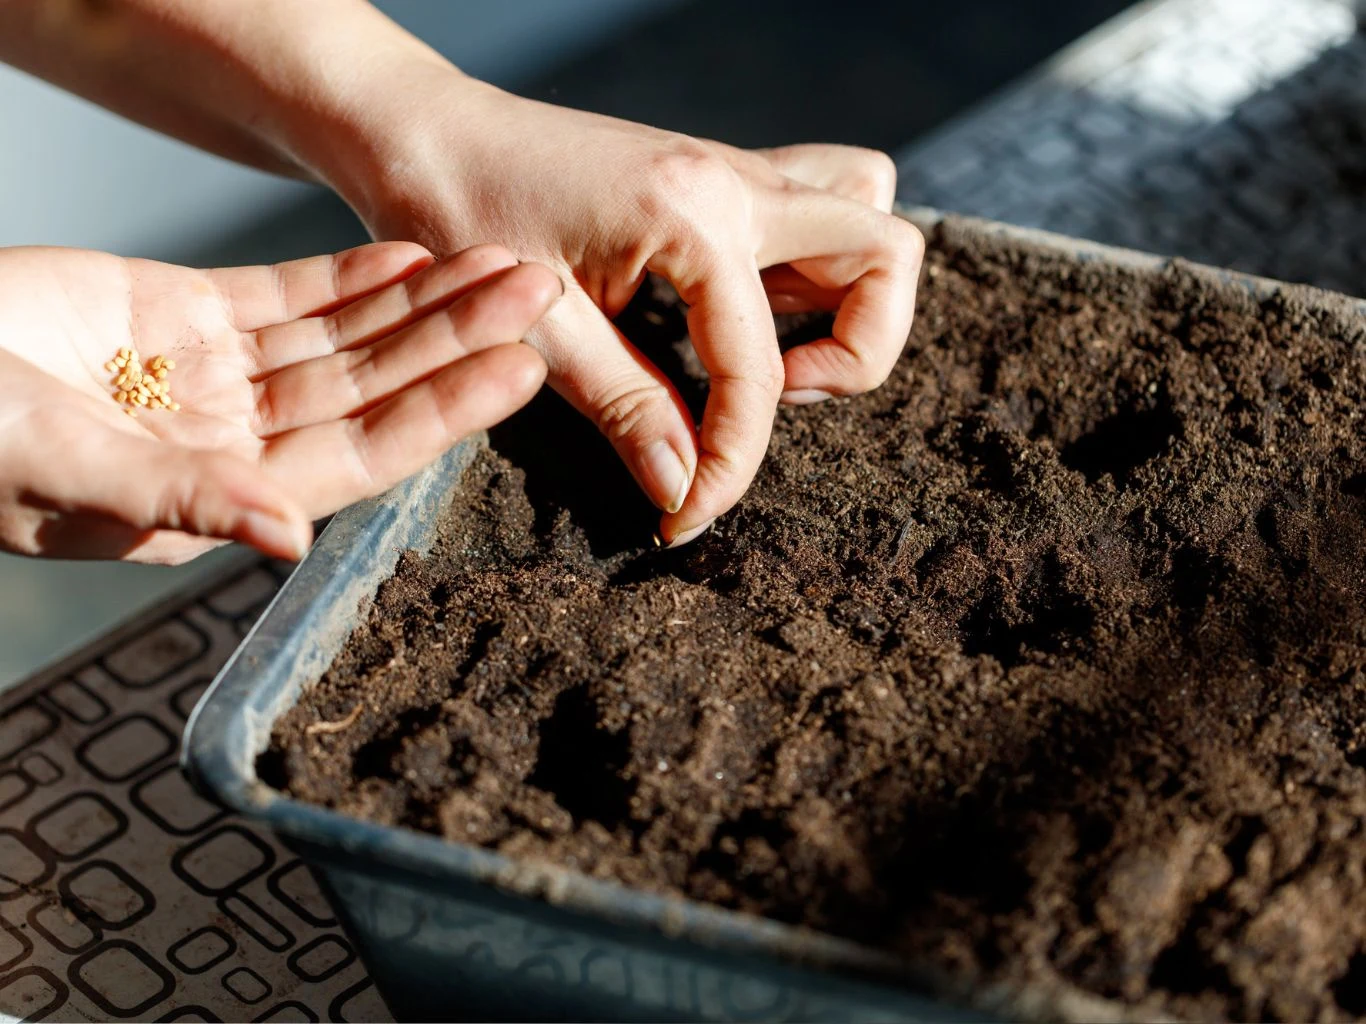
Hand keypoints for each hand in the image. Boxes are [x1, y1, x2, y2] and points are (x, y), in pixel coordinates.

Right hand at [0, 242, 559, 562]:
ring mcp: (215, 378)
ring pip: (344, 340)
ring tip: (500, 263)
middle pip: (374, 389)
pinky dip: (346, 277)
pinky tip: (411, 255)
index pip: (361, 454)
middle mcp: (234, 442)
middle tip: (543, 293)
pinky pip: (286, 299)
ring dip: (424, 304)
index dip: (445, 412)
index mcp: (218, 497)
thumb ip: (180, 500)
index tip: (523, 368)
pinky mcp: (183, 316)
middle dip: (459, 342)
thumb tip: (286, 538)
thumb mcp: (64, 472)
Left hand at [338, 82, 924, 544]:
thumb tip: (685, 488)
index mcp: (692, 216)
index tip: (689, 514)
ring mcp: (734, 168)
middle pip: (886, 254)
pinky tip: (745, 311)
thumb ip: (627, 407)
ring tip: (772, 351)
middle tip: (771, 400)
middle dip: (857, 353)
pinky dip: (815, 262)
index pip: (758, 368)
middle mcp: (734, 179)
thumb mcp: (538, 329)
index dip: (735, 461)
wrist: (421, 132)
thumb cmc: (459, 213)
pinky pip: (820, 200)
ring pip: (866, 211)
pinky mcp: (718, 174)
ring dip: (851, 294)